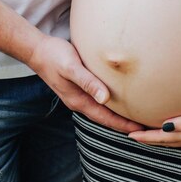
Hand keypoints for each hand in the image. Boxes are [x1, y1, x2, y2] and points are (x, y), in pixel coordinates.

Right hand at [28, 36, 143, 132]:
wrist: (36, 50)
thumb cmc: (54, 56)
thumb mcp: (71, 67)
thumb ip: (87, 82)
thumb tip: (105, 98)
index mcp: (78, 100)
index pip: (105, 118)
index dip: (122, 125)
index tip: (140, 131)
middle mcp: (79, 102)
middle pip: (105, 118)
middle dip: (123, 125)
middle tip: (144, 129)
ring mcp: (78, 96)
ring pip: (101, 111)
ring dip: (117, 116)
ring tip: (134, 119)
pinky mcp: (78, 88)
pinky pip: (97, 101)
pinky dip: (110, 105)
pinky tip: (118, 101)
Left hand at [127, 94, 180, 147]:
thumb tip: (166, 126)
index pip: (163, 138)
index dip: (146, 138)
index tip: (131, 136)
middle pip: (165, 142)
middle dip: (148, 140)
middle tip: (132, 137)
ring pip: (173, 141)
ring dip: (159, 140)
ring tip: (146, 136)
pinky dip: (171, 137)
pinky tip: (171, 132)